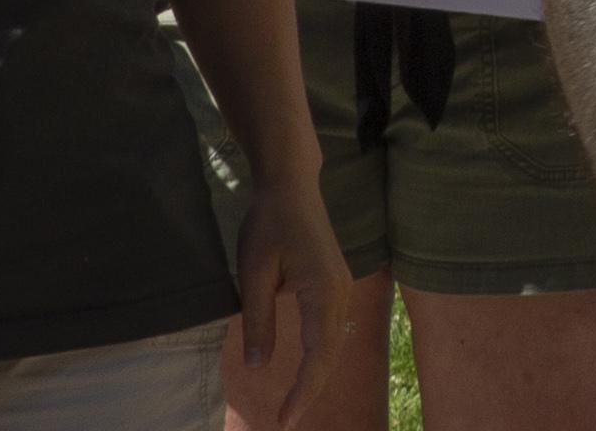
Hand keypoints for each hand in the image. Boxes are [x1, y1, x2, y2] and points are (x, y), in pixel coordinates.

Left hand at [217, 162, 347, 430]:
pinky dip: (320, 355)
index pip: (318, 352)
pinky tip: (306, 370)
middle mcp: (340, 292)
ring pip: (334, 343)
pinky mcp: (335, 285)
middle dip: (311, 390)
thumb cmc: (268, 224)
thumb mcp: (253, 273)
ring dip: (317, 375)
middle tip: (286, 421)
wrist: (291, 187)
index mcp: (323, 290)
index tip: (284, 419)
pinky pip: (332, 330)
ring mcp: (342, 288)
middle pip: (331, 353)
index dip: (303, 389)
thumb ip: (258, 320)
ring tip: (294, 404)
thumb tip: (259, 367)